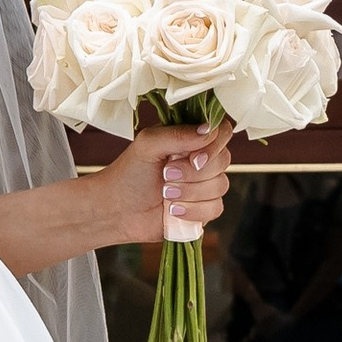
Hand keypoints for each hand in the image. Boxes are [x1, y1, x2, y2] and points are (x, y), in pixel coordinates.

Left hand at [87, 117, 233, 251]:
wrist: (117, 210)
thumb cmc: (129, 173)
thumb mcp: (148, 145)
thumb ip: (177, 134)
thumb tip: (208, 130)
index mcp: (190, 138)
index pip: (221, 131)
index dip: (215, 144)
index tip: (194, 157)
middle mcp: (201, 159)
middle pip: (223, 160)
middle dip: (193, 172)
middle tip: (166, 175)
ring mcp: (204, 185)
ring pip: (220, 186)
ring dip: (190, 192)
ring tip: (165, 194)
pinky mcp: (204, 209)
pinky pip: (215, 208)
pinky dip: (193, 210)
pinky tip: (172, 210)